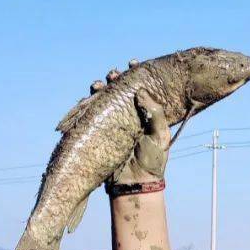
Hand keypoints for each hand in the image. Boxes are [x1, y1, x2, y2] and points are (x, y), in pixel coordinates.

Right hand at [91, 67, 170, 185]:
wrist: (135, 185)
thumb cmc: (152, 162)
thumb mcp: (160, 136)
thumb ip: (154, 113)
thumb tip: (141, 91)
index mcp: (147, 114)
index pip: (142, 89)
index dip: (137, 74)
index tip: (134, 63)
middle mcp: (130, 115)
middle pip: (120, 90)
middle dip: (115, 79)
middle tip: (113, 74)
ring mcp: (115, 123)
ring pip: (105, 100)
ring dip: (100, 89)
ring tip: (98, 84)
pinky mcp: (101, 132)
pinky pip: (93, 114)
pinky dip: (89, 105)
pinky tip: (88, 97)